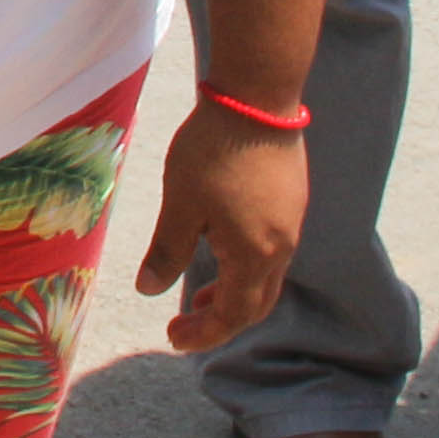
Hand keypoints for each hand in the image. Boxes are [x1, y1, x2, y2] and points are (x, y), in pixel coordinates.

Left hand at [132, 103, 308, 351]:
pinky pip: (271, 253)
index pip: (233, 315)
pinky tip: (220, 249)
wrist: (257, 100)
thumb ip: (167, 251)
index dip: (204, 334)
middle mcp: (281, 248)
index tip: (174, 337)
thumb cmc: (214, 152)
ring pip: (265, 279)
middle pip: (255, 304)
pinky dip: (245, 268)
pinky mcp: (290, 203)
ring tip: (200, 296)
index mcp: (255, 256)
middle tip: (184, 324)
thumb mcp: (180, 204)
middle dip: (220, 321)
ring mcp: (290, 225)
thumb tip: (148, 290)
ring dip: (233, 294)